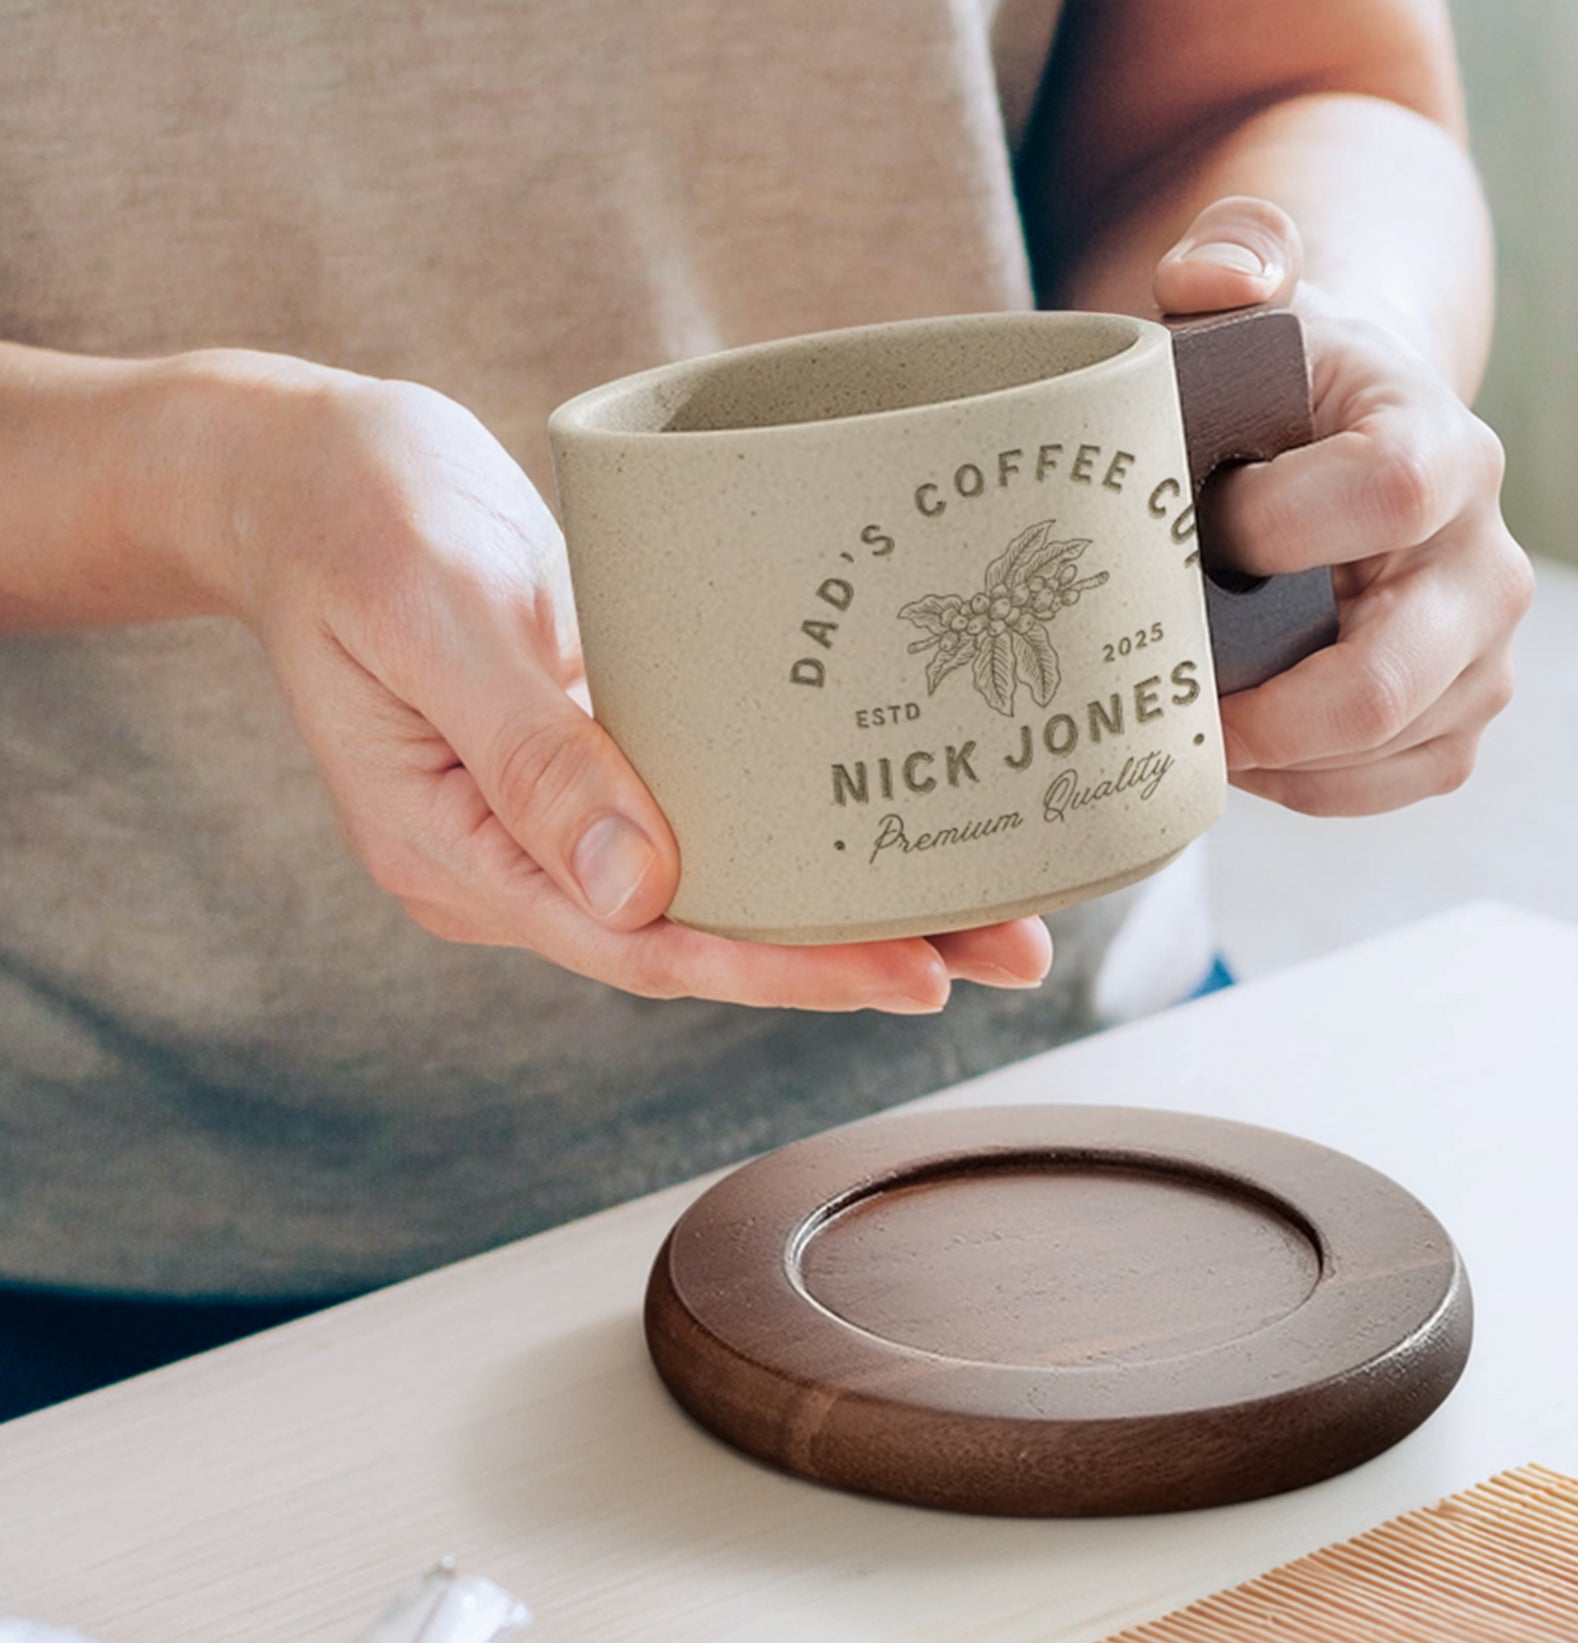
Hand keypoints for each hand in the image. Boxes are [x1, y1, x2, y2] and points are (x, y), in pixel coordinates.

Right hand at [188, 355, 1048, 1009]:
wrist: (300, 468)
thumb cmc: (350, 513)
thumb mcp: (430, 608)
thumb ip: (527, 749)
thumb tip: (634, 889)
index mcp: (457, 857)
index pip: (643, 946)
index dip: (782, 968)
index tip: (910, 970)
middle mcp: (514, 867)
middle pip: (703, 942)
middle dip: (856, 955)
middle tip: (1008, 955)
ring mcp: (554, 827)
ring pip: (720, 897)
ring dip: (851, 907)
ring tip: (993, 915)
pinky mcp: (591, 775)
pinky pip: (711, 830)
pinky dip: (802, 840)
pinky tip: (893, 835)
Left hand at [1151, 199, 1532, 813]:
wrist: (1354, 435)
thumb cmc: (1284, 381)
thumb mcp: (1258, 298)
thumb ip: (1235, 254)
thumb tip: (1213, 279)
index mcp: (1439, 442)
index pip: (1387, 492)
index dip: (1277, 525)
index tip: (1197, 528)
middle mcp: (1485, 555)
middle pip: (1395, 675)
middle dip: (1272, 711)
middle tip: (1174, 709)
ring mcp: (1482, 648)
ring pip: (1393, 746)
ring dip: (1278, 758)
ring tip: (1195, 725)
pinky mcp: (1462, 716)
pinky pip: (1399, 783)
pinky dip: (1312, 787)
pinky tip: (1248, 756)